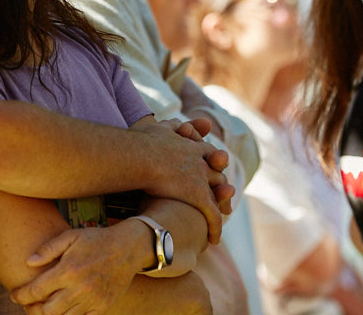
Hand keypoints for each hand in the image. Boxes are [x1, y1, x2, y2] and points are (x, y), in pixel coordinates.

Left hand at [11, 224, 147, 314]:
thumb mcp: (71, 236)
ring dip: (49, 314)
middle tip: (27, 304)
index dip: (20, 295)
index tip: (14, 295)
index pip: (36, 291)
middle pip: (46, 311)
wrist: (128, 248)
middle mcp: (79, 289)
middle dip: (31, 309)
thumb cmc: (96, 240)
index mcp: (68, 270)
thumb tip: (28, 262)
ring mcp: (92, 300)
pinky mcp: (102, 307)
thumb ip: (48, 249)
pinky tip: (63, 309)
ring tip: (43, 307)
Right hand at [141, 127, 229, 243]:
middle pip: (217, 173)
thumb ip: (169, 125)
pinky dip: (215, 227)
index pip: (207, 154)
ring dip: (222, 204)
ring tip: (222, 215)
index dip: (210, 163)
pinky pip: (213, 215)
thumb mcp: (160, 127)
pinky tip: (214, 239)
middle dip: (220, 184)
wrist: (139, 155)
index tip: (212, 170)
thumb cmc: (141, 141)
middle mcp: (200, 161)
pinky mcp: (198, 195)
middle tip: (223, 196)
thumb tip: (175, 123)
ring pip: (218, 194)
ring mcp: (201, 178)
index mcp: (191, 146)